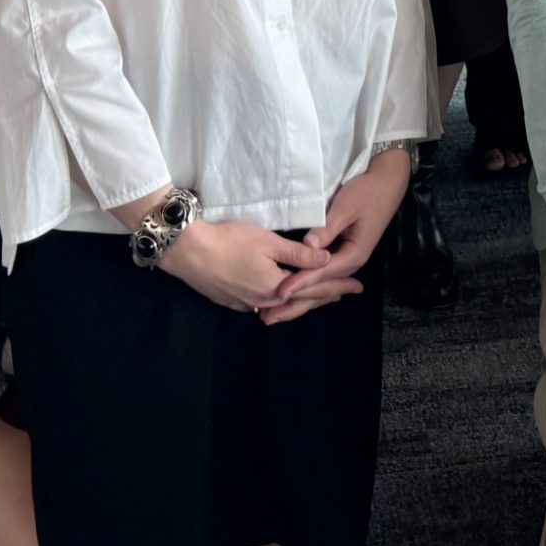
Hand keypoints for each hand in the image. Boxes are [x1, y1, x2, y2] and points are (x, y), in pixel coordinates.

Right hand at [161, 219, 332, 314]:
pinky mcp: (231, 301)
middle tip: (345, 293)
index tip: (357, 286)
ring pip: (281, 305)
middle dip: (324, 296)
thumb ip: (298, 254)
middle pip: (300, 301)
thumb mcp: (268, 241)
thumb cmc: (229, 240)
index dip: (337, 286)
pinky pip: (263, 305)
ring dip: (302, 300)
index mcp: (277, 287)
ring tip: (318, 297)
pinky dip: (279, 302)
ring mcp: (245, 303)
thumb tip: (327, 260)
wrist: (187, 251)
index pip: (315, 289)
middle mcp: (263, 301)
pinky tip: (281, 299)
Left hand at [266, 149, 411, 323]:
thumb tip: (308, 247)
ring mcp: (347, 260)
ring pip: (320, 286)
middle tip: (267, 317)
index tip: (279, 292)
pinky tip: (294, 296)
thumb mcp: (345, 207)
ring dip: (298, 299)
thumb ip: (327, 228)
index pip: (321, 272)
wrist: (386, 184)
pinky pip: (322, 276)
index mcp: (353, 254)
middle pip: (320, 288)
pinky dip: (307, 287)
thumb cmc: (366, 193)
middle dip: (294, 303)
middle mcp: (350, 263)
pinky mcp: (343, 254)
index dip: (300, 282)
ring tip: (274, 313)